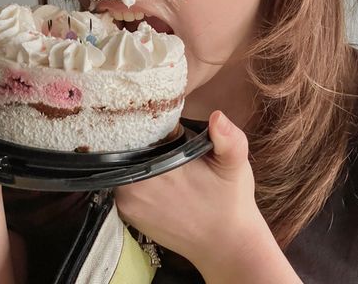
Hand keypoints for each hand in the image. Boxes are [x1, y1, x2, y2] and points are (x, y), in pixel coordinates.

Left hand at [114, 111, 265, 270]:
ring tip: (156, 150)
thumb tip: (219, 117)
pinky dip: (134, 175)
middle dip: (138, 138)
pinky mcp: (128, 215)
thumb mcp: (235, 164)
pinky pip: (122, 183)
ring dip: (135, 157)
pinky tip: (152, 172)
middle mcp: (133, 189)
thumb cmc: (231, 202)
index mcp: (155, 171)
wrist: (227, 246)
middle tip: (157, 130)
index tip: (153, 112)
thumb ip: (229, 139)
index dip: (141, 120)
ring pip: (122, 165)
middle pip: (123, 148)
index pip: (133, 133)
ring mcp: (127, 205)